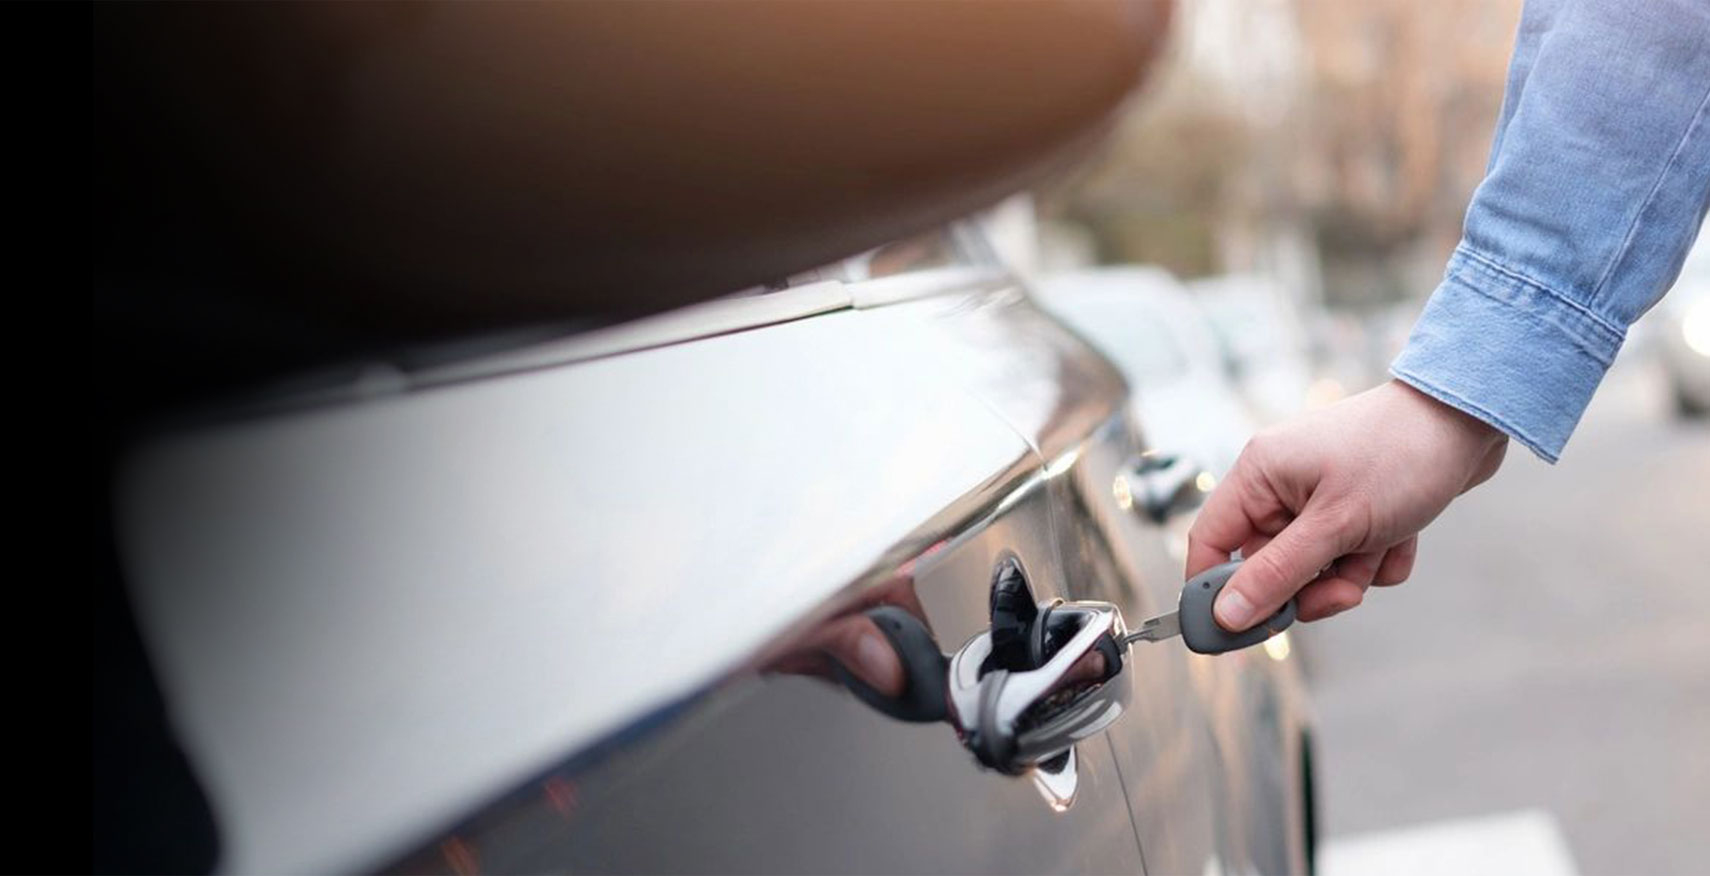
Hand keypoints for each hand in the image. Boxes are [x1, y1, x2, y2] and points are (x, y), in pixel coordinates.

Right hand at [1188, 380, 1507, 629]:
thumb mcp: (1334, 527)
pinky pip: (1351, 556)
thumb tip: (1227, 615)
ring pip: (1315, 568)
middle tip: (1344, 591)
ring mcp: (1319, 495)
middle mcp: (1281, 484)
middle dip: (1311, 586)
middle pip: (1268, 565)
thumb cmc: (1399, 457)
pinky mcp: (1355, 506)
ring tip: (1384, 548)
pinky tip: (1404, 536)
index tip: (1232, 633)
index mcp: (1259, 475)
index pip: (1210, 543)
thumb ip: (1277, 575)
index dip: (1214, 592)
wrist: (1471, 418)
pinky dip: (1378, 557)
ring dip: (1352, 574)